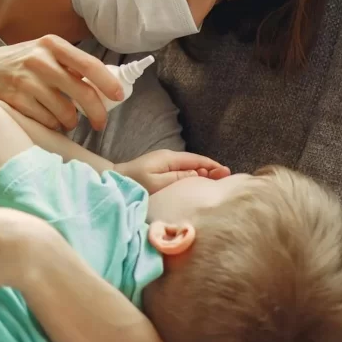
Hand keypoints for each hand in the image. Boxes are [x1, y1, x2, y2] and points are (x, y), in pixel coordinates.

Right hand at [0, 35, 122, 132]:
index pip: (88, 64)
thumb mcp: (39, 54)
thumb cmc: (14, 67)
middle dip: (96, 112)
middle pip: (81, 91)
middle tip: (99, 124)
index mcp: (51, 44)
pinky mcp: (15, 99)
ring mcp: (26, 80)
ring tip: (66, 121)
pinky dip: (52, 125)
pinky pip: (46, 120)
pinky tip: (47, 120)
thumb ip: (66, 64)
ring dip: (70, 122)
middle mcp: (39, 59)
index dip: (107, 83)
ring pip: (65, 111)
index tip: (118, 96)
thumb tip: (103, 83)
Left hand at [114, 150, 230, 192]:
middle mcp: (169, 157)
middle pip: (195, 162)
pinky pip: (182, 171)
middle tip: (227, 178)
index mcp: (170, 158)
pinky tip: (198, 182)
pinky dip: (193, 175)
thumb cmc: (134, 183)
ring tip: (217, 180)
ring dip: (203, 172)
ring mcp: (165, 162)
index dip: (212, 166)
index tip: (226, 172)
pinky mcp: (161, 169)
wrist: (114, 180)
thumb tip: (198, 175)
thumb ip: (178, 178)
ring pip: (190, 166)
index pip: (197, 160)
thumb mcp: (157, 183)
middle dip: (211, 169)